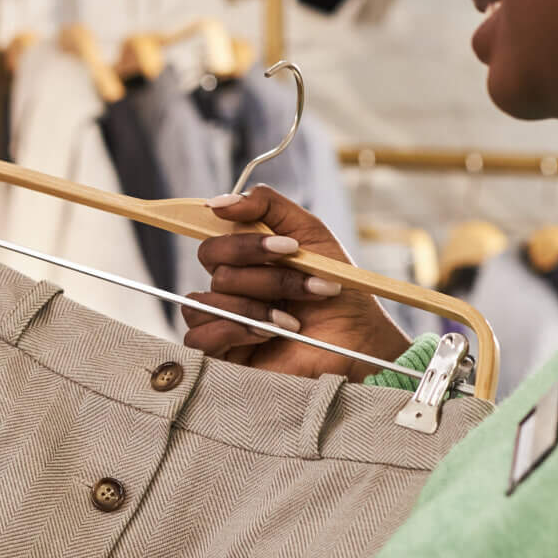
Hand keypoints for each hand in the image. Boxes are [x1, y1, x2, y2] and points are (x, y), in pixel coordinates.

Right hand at [185, 185, 412, 379]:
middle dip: (264, 272)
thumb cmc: (339, 291)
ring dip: (257, 305)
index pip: (216, 236)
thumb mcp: (311, 234)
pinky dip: (236, 329)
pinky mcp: (221, 353)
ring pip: (207, 298)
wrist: (358, 342)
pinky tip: (268, 334)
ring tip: (294, 320)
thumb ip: (267, 206)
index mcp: (245, 256)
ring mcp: (222, 318)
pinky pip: (199, 335)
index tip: (287, 246)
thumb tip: (217, 203)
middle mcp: (229, 285)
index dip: (243, 240)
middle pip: (211, 261)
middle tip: (308, 282)